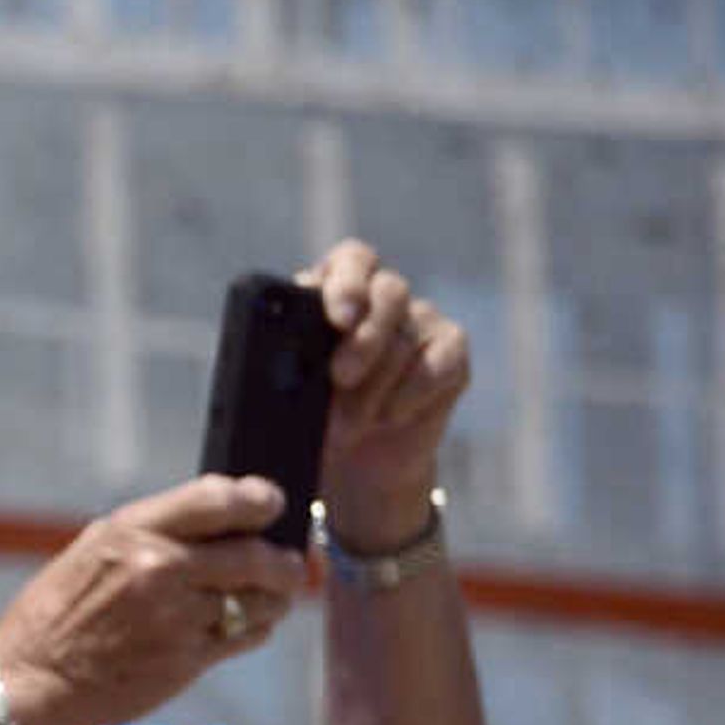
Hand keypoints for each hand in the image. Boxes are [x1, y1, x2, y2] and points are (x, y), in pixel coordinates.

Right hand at [0, 474, 310, 724]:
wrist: (31, 683)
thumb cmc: (55, 615)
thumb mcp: (91, 552)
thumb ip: (151, 532)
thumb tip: (216, 517)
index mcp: (131, 532)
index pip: (218, 498)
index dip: (258, 498)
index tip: (270, 504)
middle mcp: (158, 569)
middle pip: (255, 553)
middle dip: (284, 558)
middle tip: (289, 562)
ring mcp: (176, 617)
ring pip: (261, 598)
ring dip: (275, 596)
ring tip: (270, 596)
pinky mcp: (187, 660)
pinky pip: (247, 635)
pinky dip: (255, 628)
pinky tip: (242, 625)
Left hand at [306, 238, 467, 549]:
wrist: (355, 464)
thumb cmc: (310, 418)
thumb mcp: (284, 392)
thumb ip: (282, 363)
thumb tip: (273, 362)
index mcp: (335, 290)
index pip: (351, 260)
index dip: (347, 283)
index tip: (336, 320)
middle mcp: (383, 297)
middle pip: (388, 290)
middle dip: (364, 337)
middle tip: (339, 378)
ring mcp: (422, 321)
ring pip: (407, 334)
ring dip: (374, 384)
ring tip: (349, 424)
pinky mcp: (451, 353)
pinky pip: (438, 363)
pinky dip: (410, 394)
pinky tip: (389, 416)